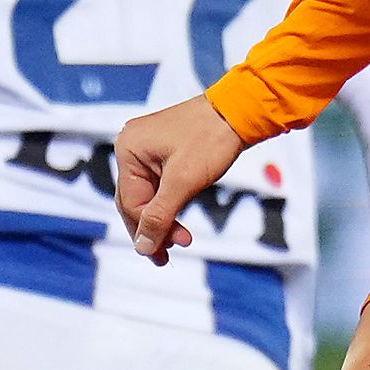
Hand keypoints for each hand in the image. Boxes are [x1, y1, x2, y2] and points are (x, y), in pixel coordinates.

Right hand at [115, 94, 244, 264]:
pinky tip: (180, 221)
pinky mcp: (163, 151)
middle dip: (153, 229)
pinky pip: (159, 184)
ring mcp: (147, 148)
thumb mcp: (184, 182)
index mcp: (129, 150)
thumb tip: (142, 247)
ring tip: (181, 240)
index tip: (162, 255)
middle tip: (165, 257)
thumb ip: (160, 215)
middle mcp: (132, 147)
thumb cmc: (211, 139)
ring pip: (148, 195)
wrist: (240, 111)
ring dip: (163, 219)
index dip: (147, 231)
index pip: (131, 203)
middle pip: (135, 201)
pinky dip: (169, 203)